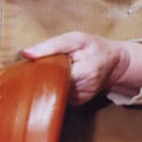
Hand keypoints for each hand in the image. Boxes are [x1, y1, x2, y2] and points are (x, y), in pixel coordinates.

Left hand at [22, 32, 141, 104]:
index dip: (40, 71)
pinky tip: (54, 79)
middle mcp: (85, 88)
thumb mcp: (75, 39)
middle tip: (34, 68)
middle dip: (42, 77)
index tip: (29, 66)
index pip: (54, 76)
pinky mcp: (79, 103)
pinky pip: (60, 96)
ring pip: (55, 93)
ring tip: (46, 72)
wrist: (114, 62)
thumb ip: (51, 45)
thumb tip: (27, 53)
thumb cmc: (94, 47)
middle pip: (53, 86)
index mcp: (85, 71)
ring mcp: (82, 98)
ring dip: (47, 83)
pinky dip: (54, 88)